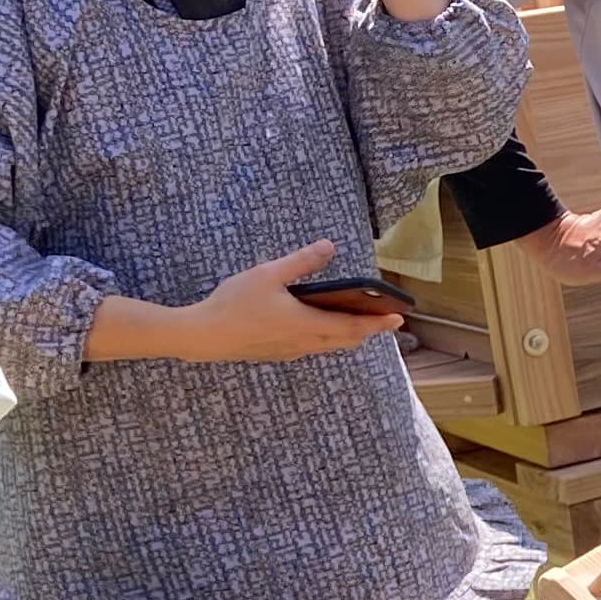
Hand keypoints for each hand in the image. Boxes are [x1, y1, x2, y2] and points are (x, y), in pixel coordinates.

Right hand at [180, 241, 403, 361]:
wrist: (202, 336)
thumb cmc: (233, 304)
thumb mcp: (269, 275)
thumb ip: (301, 261)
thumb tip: (328, 246)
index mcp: (308, 325)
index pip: (354, 327)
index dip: (378, 323)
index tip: (399, 318)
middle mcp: (304, 343)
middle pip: (345, 339)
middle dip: (366, 329)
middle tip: (384, 319)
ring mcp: (290, 351)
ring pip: (328, 345)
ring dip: (346, 334)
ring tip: (356, 320)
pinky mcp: (276, 353)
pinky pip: (311, 347)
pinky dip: (325, 337)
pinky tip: (318, 326)